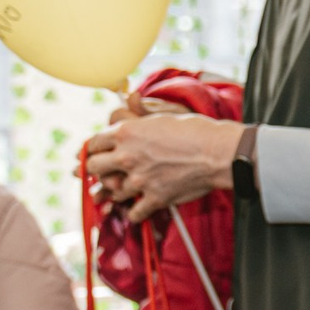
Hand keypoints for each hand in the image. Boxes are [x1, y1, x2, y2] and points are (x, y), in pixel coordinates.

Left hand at [83, 104, 241, 223]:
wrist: (217, 152)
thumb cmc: (193, 129)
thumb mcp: (161, 115)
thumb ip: (139, 113)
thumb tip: (130, 97)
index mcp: (125, 132)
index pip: (94, 143)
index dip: (92, 149)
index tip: (94, 154)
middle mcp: (126, 156)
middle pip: (93, 167)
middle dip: (95, 169)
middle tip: (101, 172)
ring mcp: (139, 180)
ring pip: (112, 191)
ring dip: (114, 191)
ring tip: (118, 190)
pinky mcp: (154, 198)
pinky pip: (134, 212)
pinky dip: (134, 212)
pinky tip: (136, 209)